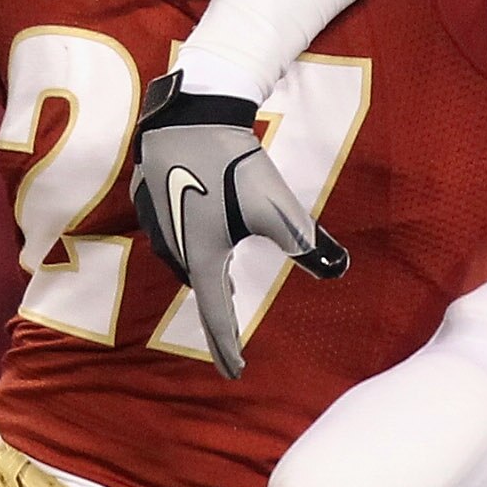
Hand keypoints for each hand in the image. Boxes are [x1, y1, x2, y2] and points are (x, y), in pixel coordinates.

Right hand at [129, 71, 346, 378]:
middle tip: (231, 332)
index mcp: (202, 256)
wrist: (190, 114)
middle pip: (199, 287)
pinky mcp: (148, 198)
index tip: (235, 372)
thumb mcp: (275, 206)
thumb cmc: (232, 162)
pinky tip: (202, 230)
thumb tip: (337, 268)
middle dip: (216, 311)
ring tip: (224, 284)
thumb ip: (305, 241)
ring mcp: (156, 223)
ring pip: (184, 260)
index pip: (217, 315)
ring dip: (205, 274)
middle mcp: (173, 247)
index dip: (227, 347)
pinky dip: (191, 243)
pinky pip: (173, 234)